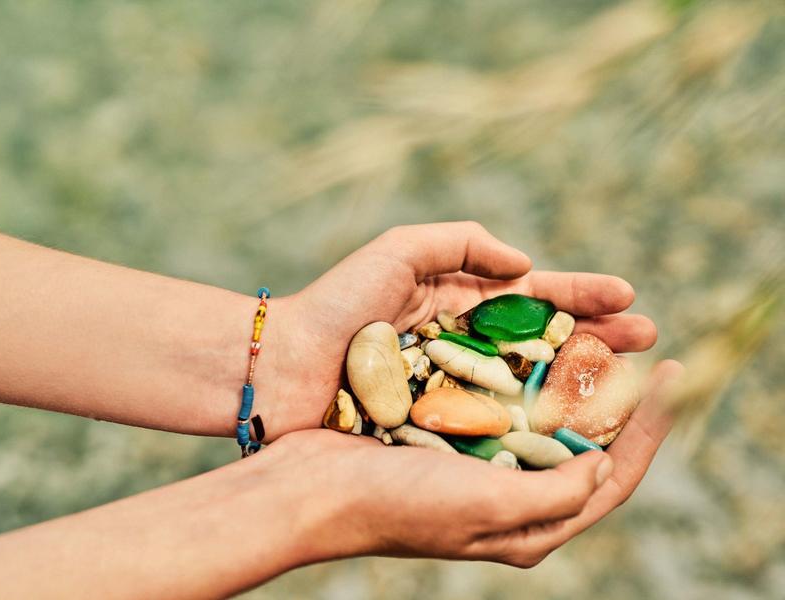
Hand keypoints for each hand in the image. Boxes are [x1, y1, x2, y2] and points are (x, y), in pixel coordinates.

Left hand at [257, 221, 657, 439]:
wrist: (285, 367)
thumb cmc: (339, 306)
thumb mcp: (400, 251)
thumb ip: (463, 243)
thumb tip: (526, 264)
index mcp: (457, 299)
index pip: (532, 295)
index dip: (580, 293)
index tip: (627, 294)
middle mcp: (465, 344)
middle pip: (543, 339)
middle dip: (595, 336)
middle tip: (647, 337)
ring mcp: (456, 387)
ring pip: (530, 383)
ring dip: (580, 380)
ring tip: (628, 379)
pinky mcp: (442, 424)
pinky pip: (500, 422)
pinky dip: (539, 420)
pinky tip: (578, 423)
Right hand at [258, 359, 681, 567]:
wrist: (314, 489)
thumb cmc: (396, 505)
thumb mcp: (487, 509)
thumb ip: (555, 496)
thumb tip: (608, 466)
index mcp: (530, 523)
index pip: (613, 476)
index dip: (650, 428)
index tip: (671, 376)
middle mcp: (512, 494)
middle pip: (586, 441)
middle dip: (618, 394)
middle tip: (638, 341)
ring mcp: (482, 463)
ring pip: (547, 415)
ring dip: (575, 374)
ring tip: (595, 333)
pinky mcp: (453, 436)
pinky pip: (505, 399)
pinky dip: (526, 371)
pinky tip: (533, 343)